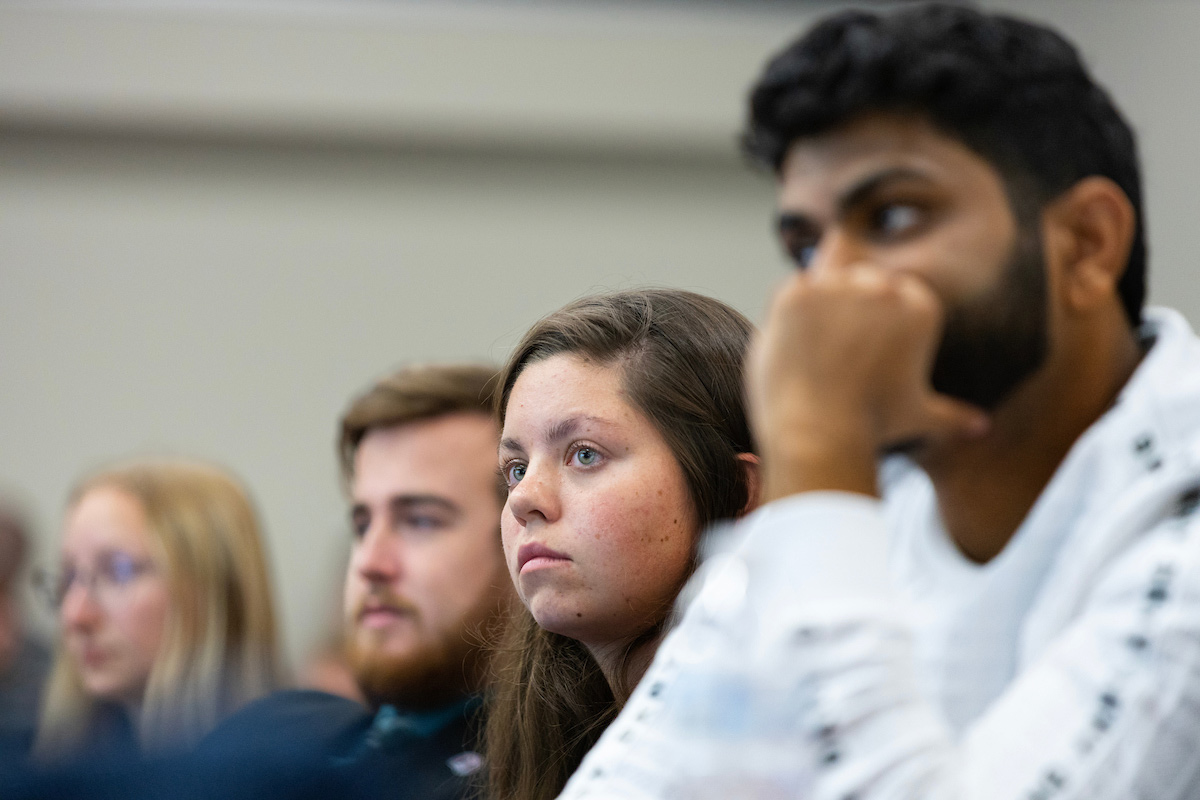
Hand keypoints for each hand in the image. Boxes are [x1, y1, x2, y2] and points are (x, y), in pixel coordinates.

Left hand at [747, 264, 989, 500]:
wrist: (818, 433)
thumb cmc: (871, 426)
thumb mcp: (919, 417)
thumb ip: (953, 415)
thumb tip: (982, 428)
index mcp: (921, 306)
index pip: (892, 293)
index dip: (873, 324)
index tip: (863, 355)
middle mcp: (883, 288)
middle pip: (860, 281)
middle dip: (849, 312)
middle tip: (837, 357)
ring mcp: (838, 286)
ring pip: (825, 282)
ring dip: (819, 310)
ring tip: (816, 354)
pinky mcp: (798, 292)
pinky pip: (793, 289)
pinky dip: (789, 314)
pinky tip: (796, 347)